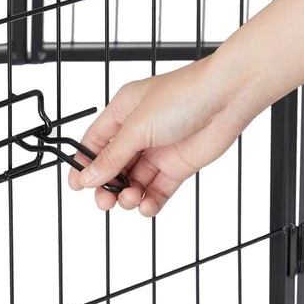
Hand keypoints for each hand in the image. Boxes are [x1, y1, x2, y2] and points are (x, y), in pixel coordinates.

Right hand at [67, 54, 264, 215]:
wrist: (226, 98)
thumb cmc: (183, 97)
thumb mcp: (137, 127)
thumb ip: (112, 156)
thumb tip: (88, 176)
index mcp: (122, 112)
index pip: (94, 142)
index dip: (84, 164)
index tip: (77, 186)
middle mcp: (139, 132)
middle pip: (113, 166)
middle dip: (106, 185)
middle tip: (104, 201)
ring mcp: (158, 150)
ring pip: (134, 181)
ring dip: (128, 194)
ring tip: (130, 199)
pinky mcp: (178, 166)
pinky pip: (158, 189)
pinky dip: (150, 201)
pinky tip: (146, 206)